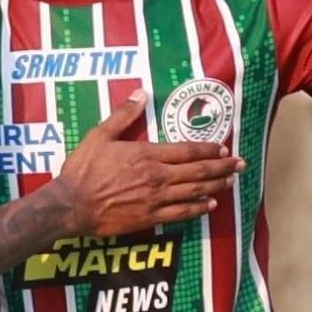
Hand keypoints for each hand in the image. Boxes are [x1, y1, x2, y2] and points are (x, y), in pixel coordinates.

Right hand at [52, 91, 243, 235]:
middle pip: (198, 171)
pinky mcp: (150, 217)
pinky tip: (209, 205)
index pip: (187, 150)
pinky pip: (181, 213)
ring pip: (194, 191)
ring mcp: (155, 199)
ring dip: (215, 186)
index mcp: (147, 154)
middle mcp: (157, 177)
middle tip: (240, 164)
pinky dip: (198, 208)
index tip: (223, 147)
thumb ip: (122, 116)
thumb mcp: (99, 136)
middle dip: (222, 167)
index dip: (208, 149)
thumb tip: (140, 94)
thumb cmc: (83, 170)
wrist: (71, 206)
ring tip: (230, 182)